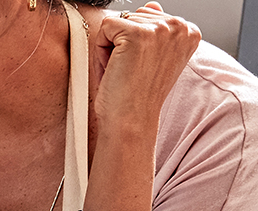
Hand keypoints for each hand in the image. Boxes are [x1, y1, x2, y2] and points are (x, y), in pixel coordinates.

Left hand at [93, 2, 200, 127]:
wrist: (131, 120)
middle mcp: (181, 26)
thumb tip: (152, 5)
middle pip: (133, 16)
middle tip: (130, 71)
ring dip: (111, 48)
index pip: (148, 17)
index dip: (136, 43)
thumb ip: (155, 27)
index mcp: (189, 31)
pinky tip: (114, 69)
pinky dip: (101, 50)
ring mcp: (161, 29)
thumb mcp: (153, 57)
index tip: (142, 67)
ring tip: (123, 71)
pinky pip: (105, 27)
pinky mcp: (138, 34)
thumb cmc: (138, 95)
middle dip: (122, 43)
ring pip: (118, 22)